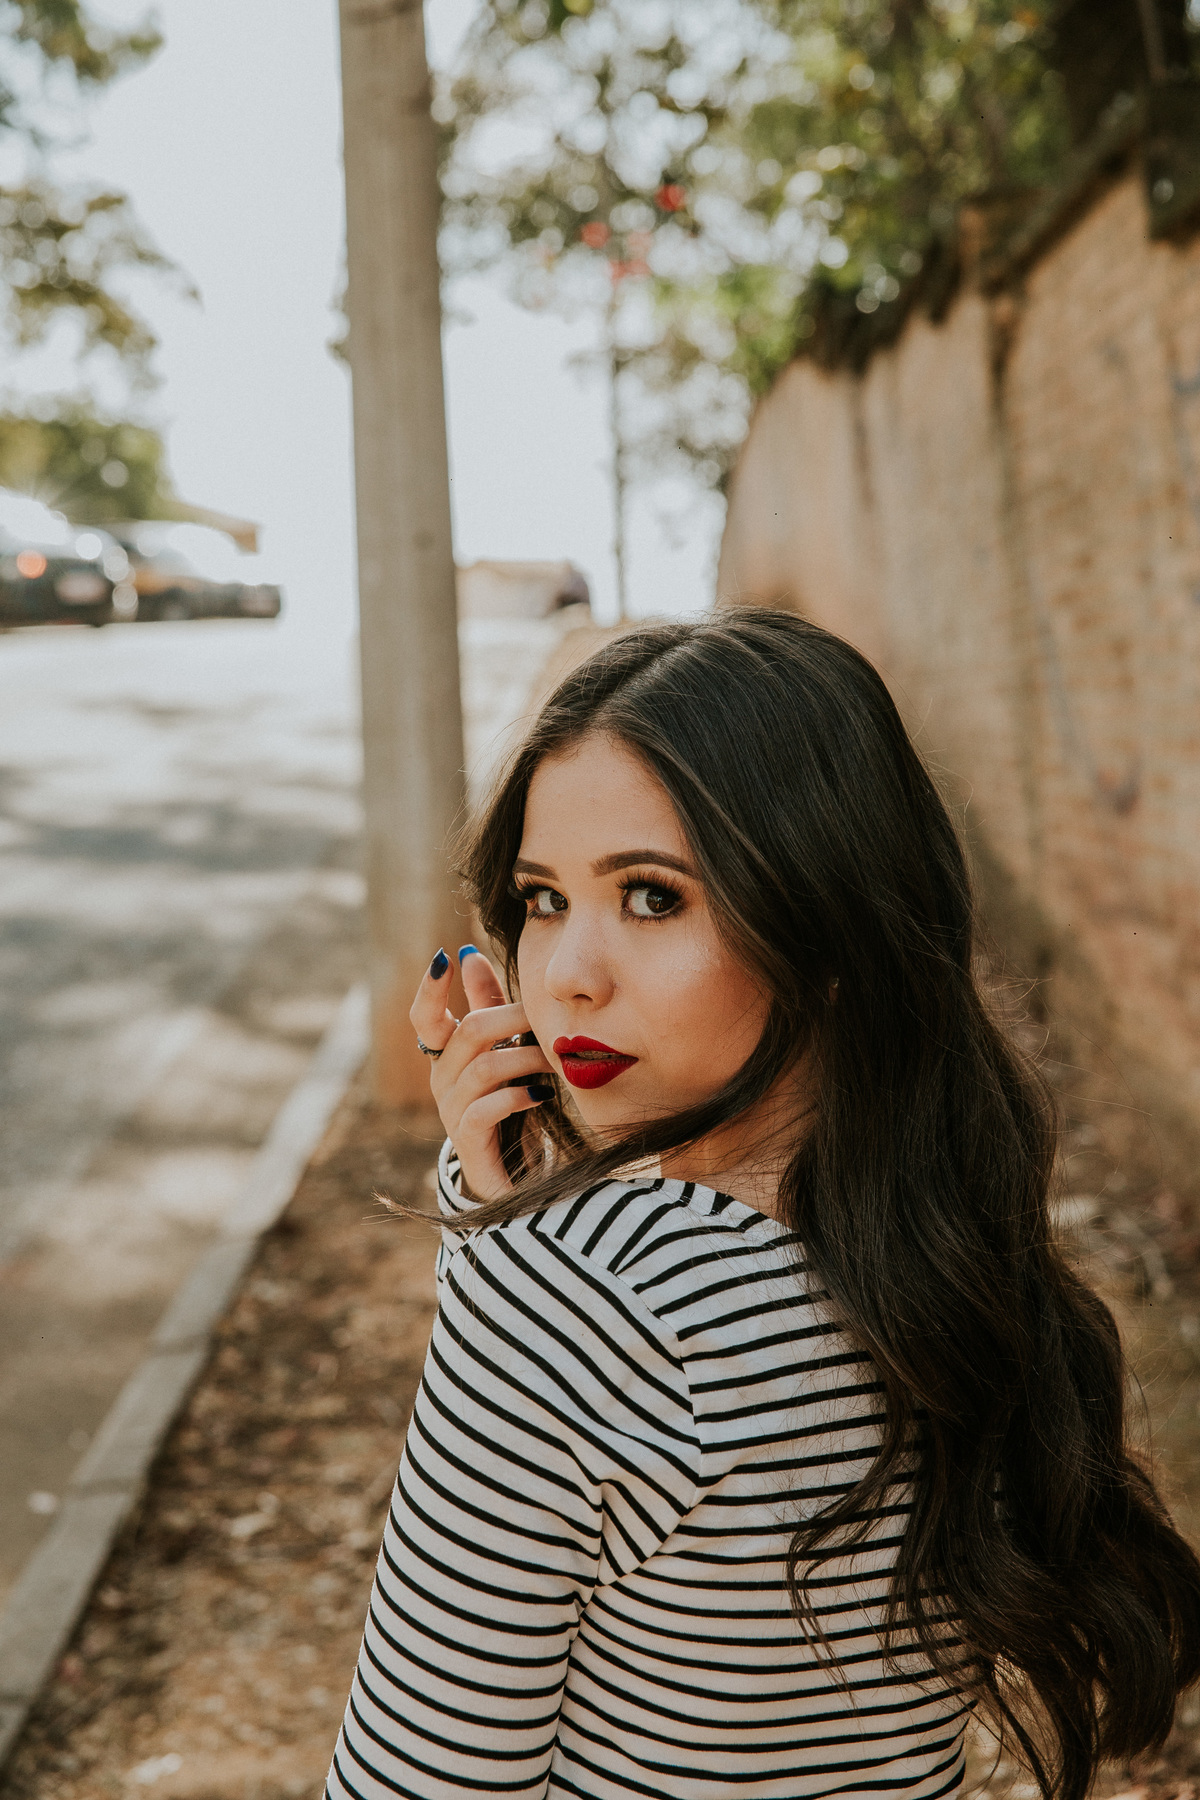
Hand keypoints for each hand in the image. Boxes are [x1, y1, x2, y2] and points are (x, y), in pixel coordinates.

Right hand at [409, 946, 554, 1200]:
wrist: (510, 1171)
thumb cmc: (507, 1099)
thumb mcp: (499, 1047)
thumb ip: (485, 1004)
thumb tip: (468, 952)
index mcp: (446, 1054)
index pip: (424, 1016)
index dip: (431, 988)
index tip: (446, 957)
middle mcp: (442, 1080)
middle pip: (469, 1032)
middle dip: (511, 1017)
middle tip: (544, 1014)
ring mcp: (452, 1111)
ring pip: (485, 1068)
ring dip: (526, 1058)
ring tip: (553, 1060)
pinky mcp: (469, 1139)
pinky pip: (487, 1108)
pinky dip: (517, 1096)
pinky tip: (540, 1095)